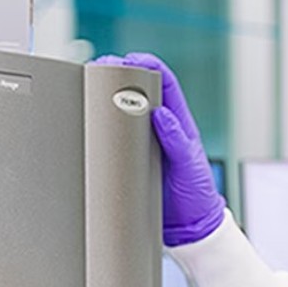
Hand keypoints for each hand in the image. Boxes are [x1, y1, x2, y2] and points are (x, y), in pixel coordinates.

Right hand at [93, 52, 225, 244]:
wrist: (188, 228)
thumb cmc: (196, 196)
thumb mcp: (190, 166)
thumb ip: (178, 141)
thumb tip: (163, 115)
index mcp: (180, 126)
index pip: (166, 86)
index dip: (151, 66)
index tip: (133, 58)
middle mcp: (162, 132)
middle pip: (142, 94)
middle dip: (124, 75)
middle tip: (104, 66)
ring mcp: (147, 145)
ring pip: (127, 115)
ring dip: (112, 99)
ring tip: (92, 87)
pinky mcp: (134, 161)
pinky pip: (118, 140)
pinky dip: (106, 128)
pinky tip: (91, 122)